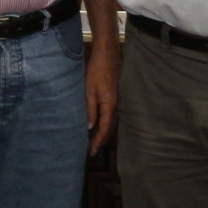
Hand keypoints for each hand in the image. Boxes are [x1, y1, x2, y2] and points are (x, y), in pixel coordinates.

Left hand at [85, 37, 118, 151]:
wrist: (107, 55)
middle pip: (110, 129)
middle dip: (101, 141)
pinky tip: (98, 126)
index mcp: (110, 106)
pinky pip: (111, 116)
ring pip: (111, 123)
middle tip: (92, 152)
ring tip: (94, 142)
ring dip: (103, 133)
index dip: (98, 142)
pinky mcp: (115, 97)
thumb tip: (90, 127)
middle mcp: (116, 106)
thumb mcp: (89, 90)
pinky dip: (105, 124)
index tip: (91, 152)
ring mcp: (117, 101)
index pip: (104, 129)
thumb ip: (90, 109)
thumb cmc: (97, 70)